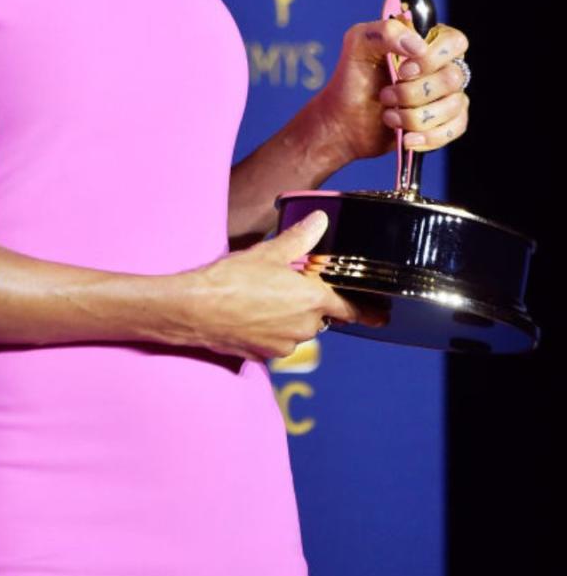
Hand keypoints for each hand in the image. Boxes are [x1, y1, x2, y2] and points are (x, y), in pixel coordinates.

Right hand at [184, 211, 379, 360]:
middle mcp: (304, 327)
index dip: (365, 311)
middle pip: (320, 315)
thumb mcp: (268, 253)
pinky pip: (278, 340)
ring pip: (298, 328)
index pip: (349, 309)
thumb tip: (320, 221)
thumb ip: (299, 238)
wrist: (195, 309)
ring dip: (289, 315)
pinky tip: (252, 312)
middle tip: (288, 284)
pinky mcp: (264, 355)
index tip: (380, 315)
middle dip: (309, 302)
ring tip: (263, 296)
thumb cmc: (230, 279)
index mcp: (311, 300)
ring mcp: (284, 344)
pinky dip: (271, 328)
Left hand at [316, 13, 469, 166]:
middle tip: (385, 95)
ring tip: (388, 116)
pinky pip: (456, 128)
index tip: (402, 70)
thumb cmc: (352, 79)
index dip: (431, 59)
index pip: (454, 42)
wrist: (344, 122)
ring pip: (453, 105)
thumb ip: (386, 32)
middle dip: (413, 93)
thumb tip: (419, 46)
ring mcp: (446, 95)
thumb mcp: (358, 45)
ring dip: (414, 116)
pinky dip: (429, 136)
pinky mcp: (445, 121)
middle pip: (453, 78)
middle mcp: (441, 66)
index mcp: (426, 42)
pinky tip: (407, 137)